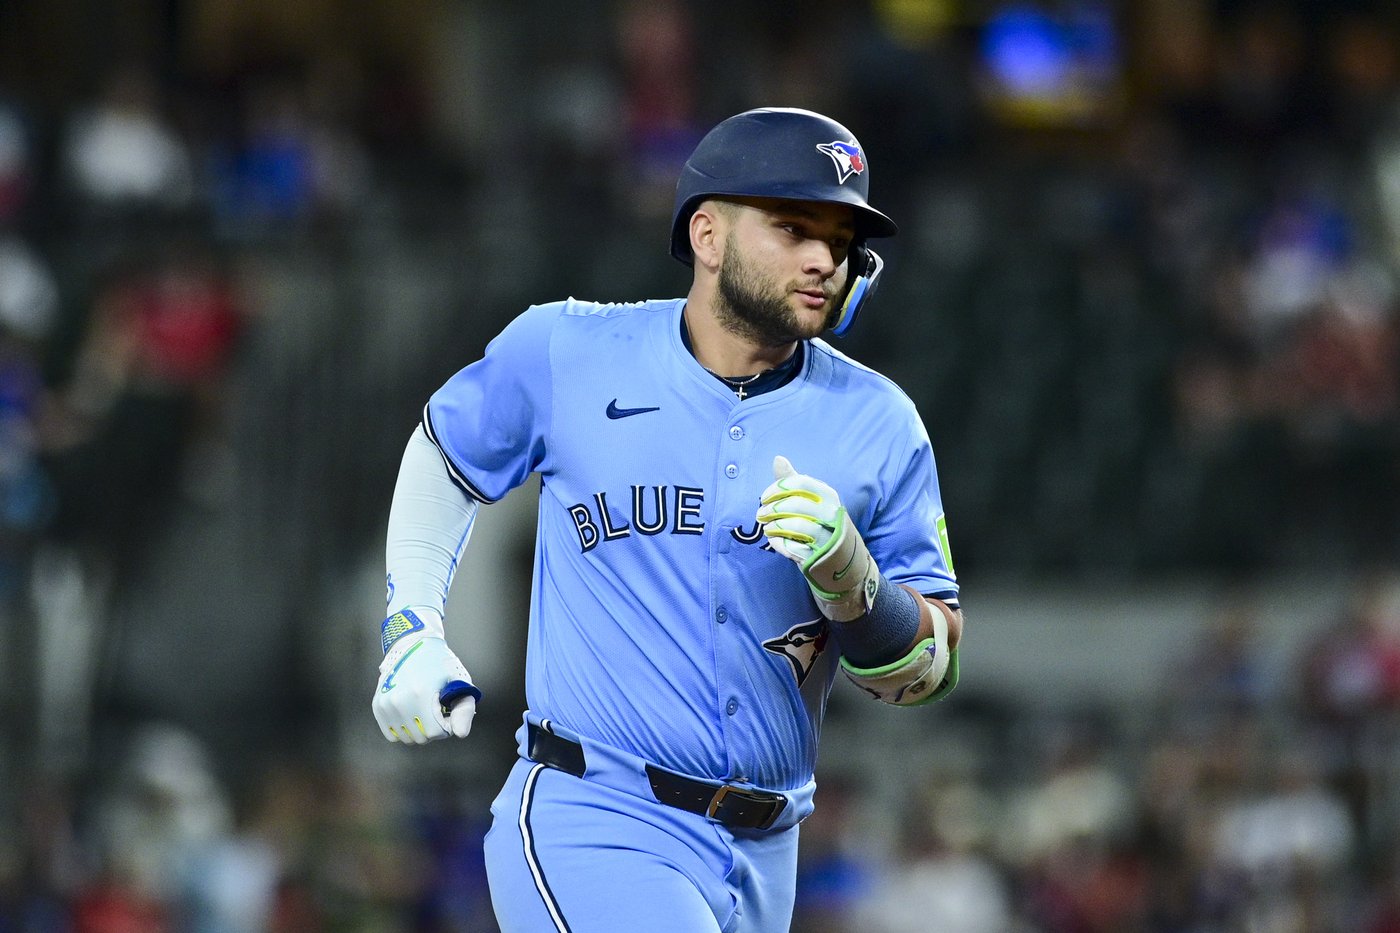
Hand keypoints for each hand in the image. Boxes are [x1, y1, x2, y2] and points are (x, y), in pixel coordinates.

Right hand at [372, 634, 478, 743]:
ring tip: (423, 709)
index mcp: (421, 694)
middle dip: (433, 727)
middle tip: (435, 708)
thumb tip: (460, 734)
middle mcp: (400, 701)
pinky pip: (391, 735)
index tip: (447, 710)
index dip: (446, 725)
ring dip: (418, 729)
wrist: (412, 644)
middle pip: (421, 738)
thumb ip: (464, 710)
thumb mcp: (459, 682)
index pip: (436, 733)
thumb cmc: (440, 663)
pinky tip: (411, 713)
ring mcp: (386, 704)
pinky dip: (404, 729)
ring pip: (407, 738)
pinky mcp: (378, 706)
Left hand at [756, 456, 880, 621]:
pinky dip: (780, 544)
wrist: (841, 562)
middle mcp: (833, 514)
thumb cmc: (820, 525)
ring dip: (775, 527)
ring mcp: (830, 537)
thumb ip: (792, 481)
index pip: (801, 483)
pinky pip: (796, 548)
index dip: (777, 489)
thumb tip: (778, 458)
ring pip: (798, 527)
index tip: (764, 497)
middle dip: (772, 509)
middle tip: (760, 514)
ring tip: (766, 528)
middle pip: (797, 504)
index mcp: (829, 496)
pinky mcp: (822, 558)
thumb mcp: (810, 501)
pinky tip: (774, 542)